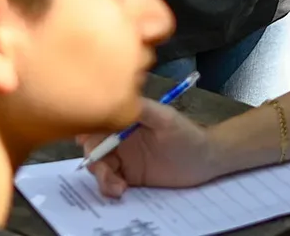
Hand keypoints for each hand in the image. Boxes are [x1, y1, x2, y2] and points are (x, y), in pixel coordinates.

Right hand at [81, 97, 221, 195]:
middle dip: (94, 160)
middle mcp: (121, 138)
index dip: (88, 131)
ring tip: (118, 188)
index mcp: (127, 119)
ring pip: (100, 166)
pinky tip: (121, 190)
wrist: (205, 160)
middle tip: (105, 172)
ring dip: (102, 177)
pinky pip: (111, 181)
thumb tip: (118, 100)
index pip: (99, 122)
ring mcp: (124, 158)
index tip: (84, 142)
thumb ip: (142, 110)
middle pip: (95, 147)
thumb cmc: (188, 134)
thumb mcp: (166, 118)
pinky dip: (110, 187)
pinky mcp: (129, 176)